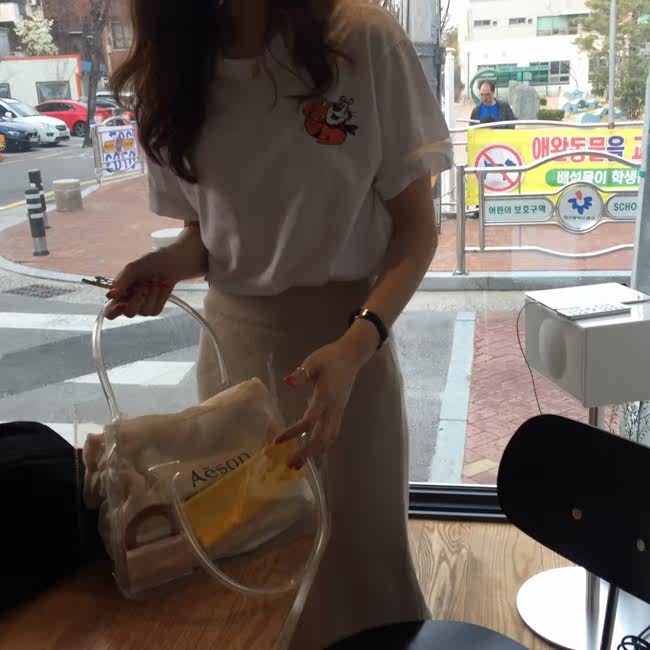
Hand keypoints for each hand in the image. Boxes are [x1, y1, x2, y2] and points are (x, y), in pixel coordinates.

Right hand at [105, 250, 179, 319]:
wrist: (169, 263)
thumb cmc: (148, 264)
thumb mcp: (132, 269)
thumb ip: (121, 282)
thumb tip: (109, 295)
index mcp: (119, 294)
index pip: (110, 312)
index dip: (114, 312)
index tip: (122, 304)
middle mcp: (129, 303)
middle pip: (129, 314)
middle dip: (138, 300)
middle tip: (144, 285)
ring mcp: (143, 307)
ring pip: (146, 312)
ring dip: (152, 294)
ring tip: (155, 279)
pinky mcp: (155, 308)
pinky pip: (156, 309)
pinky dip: (161, 296)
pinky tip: (162, 286)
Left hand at [275, 323, 378, 469]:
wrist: (352, 356)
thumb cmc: (330, 357)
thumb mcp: (313, 361)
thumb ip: (301, 373)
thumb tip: (287, 382)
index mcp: (325, 397)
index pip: (309, 420)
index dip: (294, 432)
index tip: (278, 441)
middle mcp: (333, 408)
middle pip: (321, 436)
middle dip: (306, 452)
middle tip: (290, 465)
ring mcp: (338, 411)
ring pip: (328, 438)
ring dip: (315, 452)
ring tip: (300, 465)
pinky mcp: (339, 411)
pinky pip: (332, 433)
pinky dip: (323, 445)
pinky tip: (315, 452)